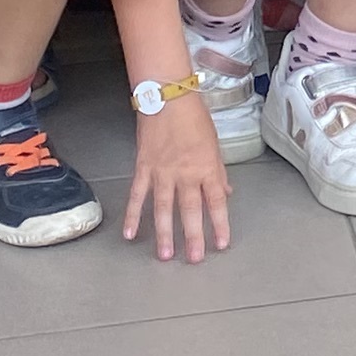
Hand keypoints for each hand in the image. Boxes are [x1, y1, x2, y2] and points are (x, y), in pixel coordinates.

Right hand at [124, 98, 234, 261]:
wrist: (167, 96)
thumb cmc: (194, 117)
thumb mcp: (214, 143)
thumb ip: (217, 171)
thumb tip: (225, 192)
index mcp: (206, 166)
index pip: (215, 201)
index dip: (219, 223)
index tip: (221, 243)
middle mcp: (185, 173)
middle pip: (190, 209)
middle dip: (193, 236)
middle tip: (195, 259)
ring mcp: (162, 172)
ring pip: (163, 208)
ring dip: (165, 233)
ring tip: (166, 255)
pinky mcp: (143, 168)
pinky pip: (137, 195)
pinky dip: (133, 215)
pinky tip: (131, 234)